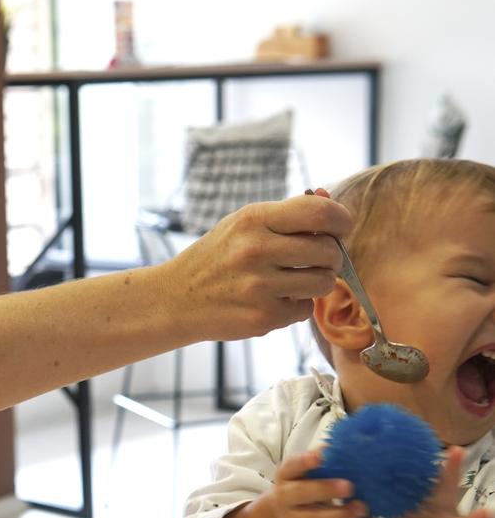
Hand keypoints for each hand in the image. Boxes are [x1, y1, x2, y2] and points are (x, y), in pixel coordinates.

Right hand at [170, 191, 352, 341]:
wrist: (176, 299)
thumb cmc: (216, 258)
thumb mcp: (241, 225)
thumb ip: (286, 215)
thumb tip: (332, 201)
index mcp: (253, 220)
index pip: (321, 213)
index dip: (341, 220)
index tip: (340, 228)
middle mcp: (256, 250)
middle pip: (329, 251)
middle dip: (330, 256)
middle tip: (313, 259)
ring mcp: (260, 286)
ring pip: (324, 282)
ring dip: (315, 282)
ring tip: (292, 280)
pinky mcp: (263, 316)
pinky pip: (305, 309)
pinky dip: (295, 305)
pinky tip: (272, 299)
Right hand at [261, 450, 369, 517]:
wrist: (284, 517)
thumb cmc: (302, 485)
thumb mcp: (304, 472)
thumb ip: (321, 461)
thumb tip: (349, 446)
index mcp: (285, 475)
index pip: (292, 466)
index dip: (305, 461)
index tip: (321, 456)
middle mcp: (285, 498)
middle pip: (301, 494)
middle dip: (325, 490)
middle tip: (349, 486)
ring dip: (342, 515)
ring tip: (363, 508)